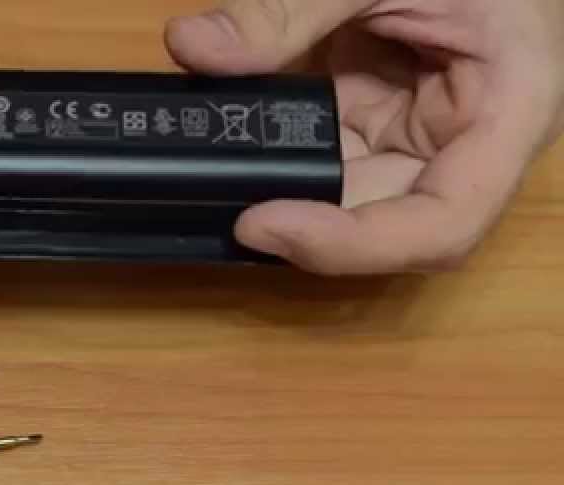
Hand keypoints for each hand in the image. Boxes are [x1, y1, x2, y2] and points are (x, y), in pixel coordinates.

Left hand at [165, 0, 563, 274]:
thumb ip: (289, 8)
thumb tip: (193, 45)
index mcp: (508, 111)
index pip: (443, 224)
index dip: (353, 244)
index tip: (263, 224)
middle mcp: (466, 141)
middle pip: (384, 221)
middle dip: (301, 220)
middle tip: (218, 202)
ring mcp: (419, 132)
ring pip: (344, 193)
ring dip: (279, 184)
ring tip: (214, 158)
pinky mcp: (380, 118)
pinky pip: (323, 152)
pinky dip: (273, 147)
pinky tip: (232, 131)